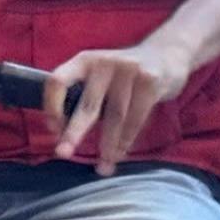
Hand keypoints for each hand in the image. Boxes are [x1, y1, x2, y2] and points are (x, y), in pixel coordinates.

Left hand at [48, 39, 196, 175]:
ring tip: (103, 167)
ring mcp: (128, 71)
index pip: (57, 81)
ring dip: (108, 146)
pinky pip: (135, 119)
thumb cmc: (124, 72)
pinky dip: (126, 140)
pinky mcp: (150, 82)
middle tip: (63, 154)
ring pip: (114, 117)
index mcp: (83, 61)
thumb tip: (60, 128)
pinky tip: (120, 154)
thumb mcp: (99, 72)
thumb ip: (82, 92)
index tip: (53, 129)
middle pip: (86, 104)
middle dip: (73, 133)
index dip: (51, 106)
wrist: (168, 53)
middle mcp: (103, 63)